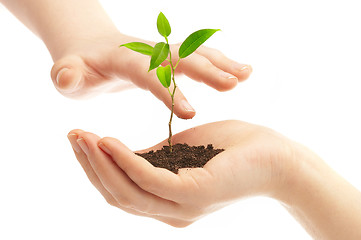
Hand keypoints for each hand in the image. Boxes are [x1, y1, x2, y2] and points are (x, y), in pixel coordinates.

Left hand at [51, 32, 251, 118]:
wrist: (89, 48)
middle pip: (180, 56)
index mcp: (125, 60)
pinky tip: (242, 73)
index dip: (169, 92)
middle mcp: (148, 51)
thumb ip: (66, 75)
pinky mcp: (170, 57)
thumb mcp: (67, 73)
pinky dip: (220, 63)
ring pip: (195, 52)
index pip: (149, 74)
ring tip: (247, 75)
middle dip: (206, 70)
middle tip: (233, 84)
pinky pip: (199, 56)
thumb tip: (66, 76)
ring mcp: (162, 52)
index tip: (191, 114)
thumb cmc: (78, 67)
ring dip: (221, 62)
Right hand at [67, 120, 297, 226]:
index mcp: (167, 202)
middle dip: (89, 166)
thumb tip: (120, 152)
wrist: (275, 156)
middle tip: (73, 135)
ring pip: (126, 191)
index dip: (96, 168)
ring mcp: (182, 206)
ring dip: (99, 163)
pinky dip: (125, 160)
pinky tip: (109, 141)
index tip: (81, 139)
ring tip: (83, 136)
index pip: (120, 191)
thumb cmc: (231, 150)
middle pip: (116, 195)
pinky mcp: (194, 193)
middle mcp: (171, 211)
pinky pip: (149, 178)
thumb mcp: (182, 152)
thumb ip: (153, 157)